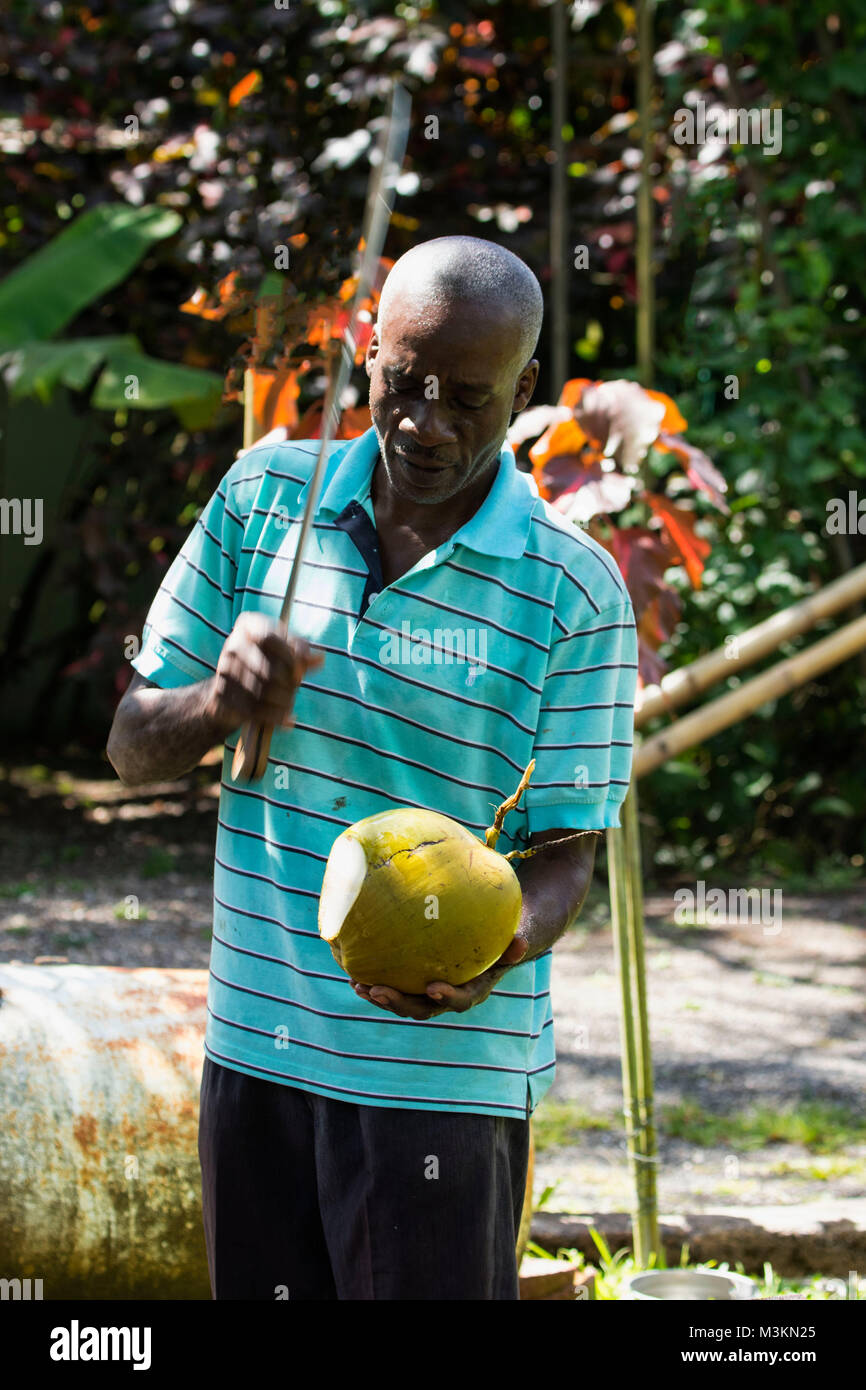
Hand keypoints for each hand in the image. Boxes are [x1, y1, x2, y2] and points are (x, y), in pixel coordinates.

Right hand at [207, 612, 323, 736]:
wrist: (228, 695)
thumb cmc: (264, 666)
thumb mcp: (283, 654)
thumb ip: (302, 654)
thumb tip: (320, 658)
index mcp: (248, 626)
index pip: (270, 637)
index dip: (289, 655)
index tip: (300, 670)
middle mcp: (232, 645)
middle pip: (270, 669)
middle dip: (289, 683)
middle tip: (295, 688)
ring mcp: (224, 671)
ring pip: (264, 692)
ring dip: (285, 701)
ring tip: (289, 703)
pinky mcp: (222, 696)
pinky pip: (255, 710)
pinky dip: (276, 717)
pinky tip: (285, 719)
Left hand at [351, 934, 529, 1019]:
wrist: (491, 947)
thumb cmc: (501, 939)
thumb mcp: (512, 940)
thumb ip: (513, 946)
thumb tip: (520, 940)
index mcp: (474, 990)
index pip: (461, 1000)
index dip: (446, 997)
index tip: (431, 988)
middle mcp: (449, 998)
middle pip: (422, 1008)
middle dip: (399, 1003)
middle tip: (377, 989)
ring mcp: (430, 995)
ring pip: (404, 1003)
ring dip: (381, 997)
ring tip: (359, 986)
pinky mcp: (416, 987)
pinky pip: (395, 989)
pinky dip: (376, 986)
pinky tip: (355, 976)